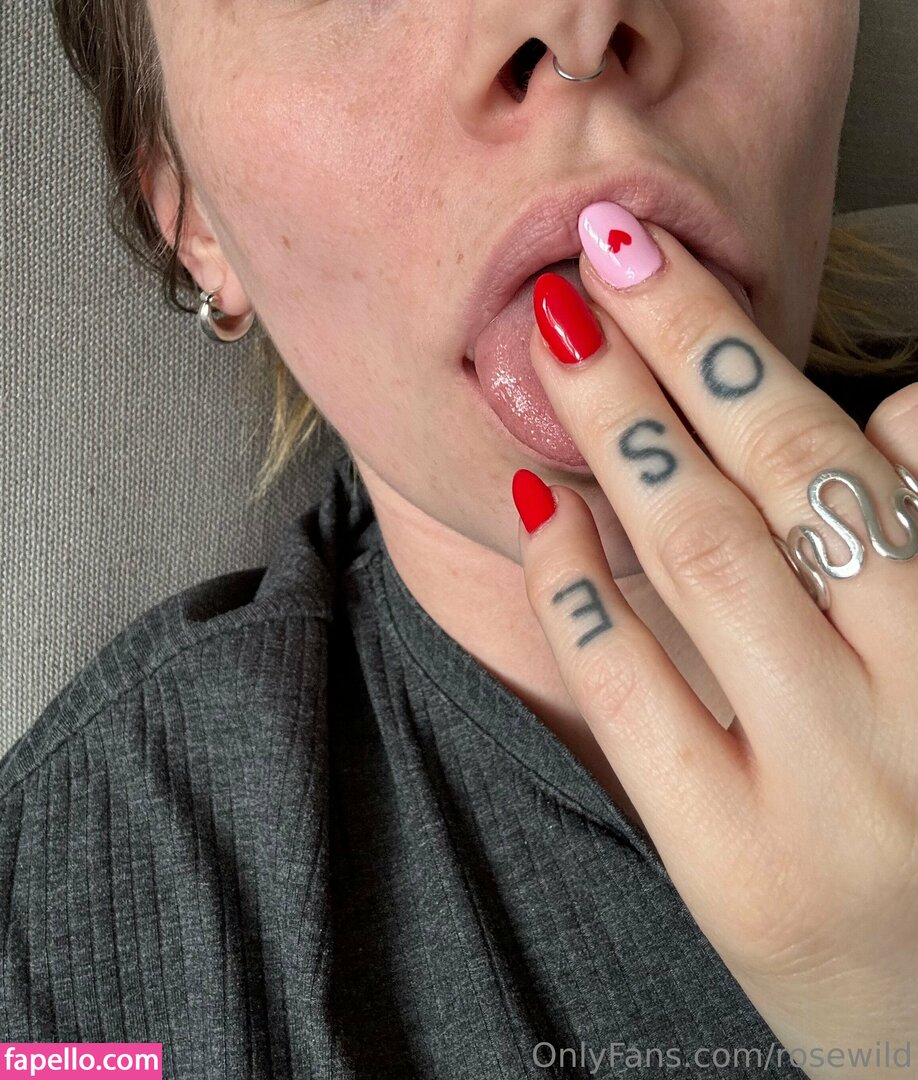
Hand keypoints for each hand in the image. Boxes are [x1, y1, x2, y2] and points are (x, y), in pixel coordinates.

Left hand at [513, 201, 917, 1078]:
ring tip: (562, 347)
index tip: (667, 261)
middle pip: (771, 488)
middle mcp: (912, 717)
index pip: (851, 461)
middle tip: (599, 260)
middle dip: (676, 357)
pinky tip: (543, 503)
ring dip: (620, 439)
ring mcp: (820, 798)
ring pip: (704, 570)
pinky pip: (632, 693)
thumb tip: (900, 407)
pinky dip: (579, 586)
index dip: (747, 353)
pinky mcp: (729, 868)